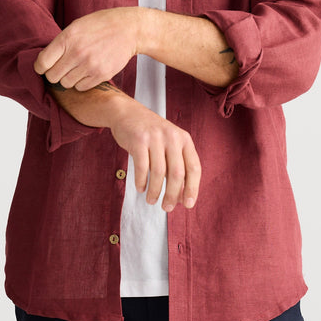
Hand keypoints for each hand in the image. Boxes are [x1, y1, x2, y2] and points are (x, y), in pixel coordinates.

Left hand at [34, 8, 140, 90]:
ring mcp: (90, 65)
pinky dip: (81, 83)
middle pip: (52, 77)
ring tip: (76, 69)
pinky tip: (86, 72)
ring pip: (66, 84)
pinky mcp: (101, 75)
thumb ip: (60, 42)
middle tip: (61, 68)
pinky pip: (81, 87)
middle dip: (54, 74)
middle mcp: (77, 53)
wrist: (129, 29)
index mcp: (67, 38)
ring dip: (68, 79)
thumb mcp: (76, 26)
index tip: (44, 66)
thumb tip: (44, 60)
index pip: (42, 63)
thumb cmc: (100, 25)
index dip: (40, 67)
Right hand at [109, 96, 201, 211]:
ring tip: (152, 200)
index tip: (188, 205)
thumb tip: (182, 197)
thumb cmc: (150, 134)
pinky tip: (141, 188)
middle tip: (167, 208)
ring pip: (159, 173)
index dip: (193, 188)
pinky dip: (141, 182)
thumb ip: (176, 166)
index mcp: (184, 139)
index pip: (194, 168)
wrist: (126, 112)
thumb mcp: (168, 144)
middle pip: (177, 174)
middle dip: (173, 195)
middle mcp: (172, 137)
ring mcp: (155, 137)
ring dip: (155, 191)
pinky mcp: (138, 140)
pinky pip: (142, 167)